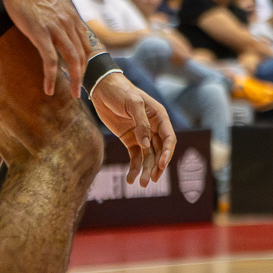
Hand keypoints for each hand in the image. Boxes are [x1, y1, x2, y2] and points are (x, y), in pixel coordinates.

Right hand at [0, 0, 91, 97]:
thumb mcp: (57, 4)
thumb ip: (63, 17)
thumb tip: (65, 26)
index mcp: (74, 19)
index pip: (86, 46)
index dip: (87, 63)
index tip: (85, 75)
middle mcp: (70, 25)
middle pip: (83, 55)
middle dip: (84, 76)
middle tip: (81, 91)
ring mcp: (56, 29)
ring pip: (72, 59)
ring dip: (74, 80)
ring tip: (72, 94)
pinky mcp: (40, 33)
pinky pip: (49, 59)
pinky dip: (51, 76)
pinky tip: (48, 88)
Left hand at [92, 70, 176, 187]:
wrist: (103, 88)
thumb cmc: (121, 92)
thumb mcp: (132, 104)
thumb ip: (141, 123)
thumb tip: (146, 145)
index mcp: (160, 117)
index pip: (169, 138)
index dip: (167, 153)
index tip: (161, 165)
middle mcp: (154, 127)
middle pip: (159, 151)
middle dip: (156, 166)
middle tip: (150, 180)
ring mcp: (142, 134)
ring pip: (148, 156)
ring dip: (146, 170)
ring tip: (141, 184)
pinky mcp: (130, 139)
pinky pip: (135, 156)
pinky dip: (134, 168)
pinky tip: (130, 179)